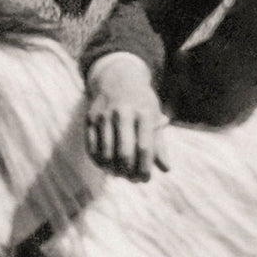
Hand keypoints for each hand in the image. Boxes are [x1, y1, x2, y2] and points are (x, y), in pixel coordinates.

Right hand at [85, 54, 169, 180]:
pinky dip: (98, 161)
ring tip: (119, 174)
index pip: (144, 148)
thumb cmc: (141, 102)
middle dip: (128, 172)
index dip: (144, 168)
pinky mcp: (90, 118)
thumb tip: (165, 169)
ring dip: (112, 169)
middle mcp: (123, 113)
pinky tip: (105, 166)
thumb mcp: (154, 117)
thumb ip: (159, 143)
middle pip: (124, 152)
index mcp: (143, 113)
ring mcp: (104, 115)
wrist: (118, 77)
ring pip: (106, 152)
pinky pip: (91, 147)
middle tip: (131, 179)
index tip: (145, 179)